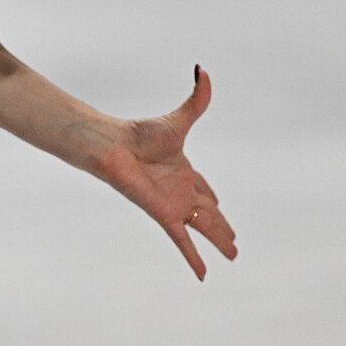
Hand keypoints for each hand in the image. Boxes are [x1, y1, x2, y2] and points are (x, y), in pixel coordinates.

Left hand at [91, 67, 236, 279]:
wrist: (111, 146)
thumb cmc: (138, 134)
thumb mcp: (177, 120)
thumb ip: (196, 99)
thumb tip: (204, 70)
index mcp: (183, 170)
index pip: (205, 188)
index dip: (213, 197)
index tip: (221, 205)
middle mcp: (180, 190)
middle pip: (209, 212)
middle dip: (222, 226)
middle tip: (234, 241)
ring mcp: (173, 205)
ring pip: (203, 228)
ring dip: (218, 241)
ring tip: (233, 253)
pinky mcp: (164, 215)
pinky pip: (182, 242)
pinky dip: (193, 258)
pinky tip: (203, 275)